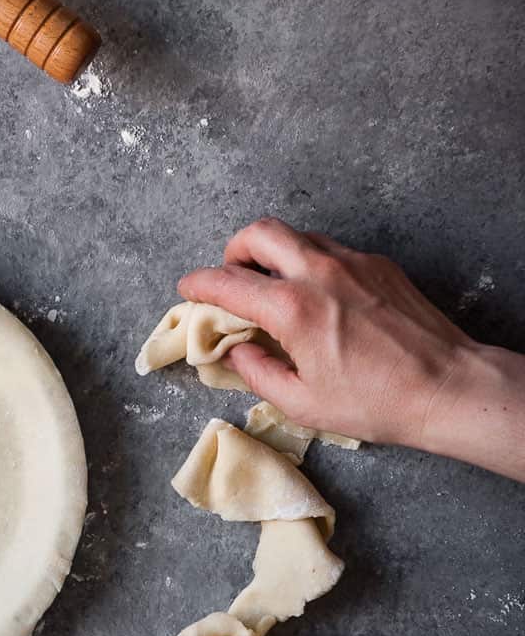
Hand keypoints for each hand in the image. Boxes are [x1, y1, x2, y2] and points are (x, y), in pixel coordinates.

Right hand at [177, 217, 476, 446]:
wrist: (447, 387)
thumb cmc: (376, 402)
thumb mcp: (302, 402)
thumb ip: (258, 372)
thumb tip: (236, 352)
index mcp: (293, 309)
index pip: (228, 282)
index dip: (198, 284)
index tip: (188, 289)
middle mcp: (320, 273)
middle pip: (259, 233)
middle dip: (234, 250)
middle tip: (231, 276)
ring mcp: (353, 262)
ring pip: (297, 235)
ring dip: (273, 253)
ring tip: (273, 284)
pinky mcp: (379, 264)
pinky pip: (331, 249)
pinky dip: (310, 263)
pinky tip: (318, 295)